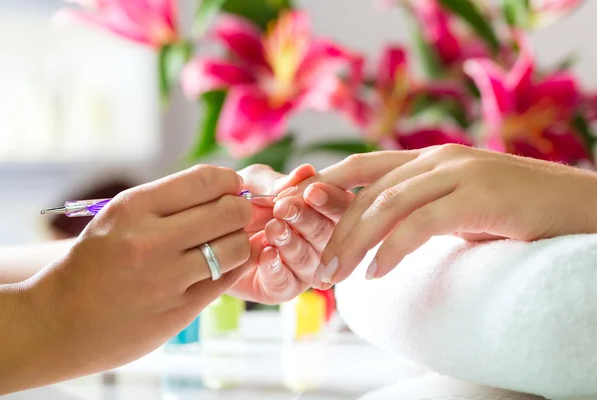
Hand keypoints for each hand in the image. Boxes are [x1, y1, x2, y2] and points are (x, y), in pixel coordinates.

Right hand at [3, 166, 261, 392]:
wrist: (57, 322)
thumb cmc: (93, 263)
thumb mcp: (118, 217)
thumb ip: (167, 201)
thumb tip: (226, 186)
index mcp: (134, 208)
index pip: (206, 180)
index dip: (229, 181)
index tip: (231, 188)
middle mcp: (151, 241)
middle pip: (230, 212)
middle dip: (240, 210)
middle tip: (235, 216)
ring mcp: (166, 279)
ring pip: (236, 247)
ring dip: (238, 242)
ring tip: (225, 244)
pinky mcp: (179, 311)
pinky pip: (226, 280)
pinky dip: (231, 269)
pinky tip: (219, 267)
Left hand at [232, 164, 353, 302]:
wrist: (206, 233)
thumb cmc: (238, 201)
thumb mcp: (253, 183)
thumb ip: (276, 181)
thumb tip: (305, 172)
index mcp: (321, 211)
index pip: (339, 206)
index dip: (330, 200)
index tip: (311, 192)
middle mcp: (319, 240)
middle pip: (327, 233)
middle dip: (305, 219)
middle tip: (283, 208)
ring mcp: (303, 267)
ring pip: (309, 259)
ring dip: (291, 243)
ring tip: (271, 229)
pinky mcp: (283, 288)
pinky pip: (286, 282)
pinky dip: (276, 267)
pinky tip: (265, 254)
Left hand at [311, 145, 596, 286]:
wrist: (579, 207)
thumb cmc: (516, 212)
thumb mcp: (458, 206)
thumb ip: (422, 210)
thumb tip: (382, 235)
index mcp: (429, 158)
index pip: (364, 165)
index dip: (327, 183)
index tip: (300, 209)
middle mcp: (438, 159)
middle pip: (369, 190)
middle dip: (336, 227)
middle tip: (318, 264)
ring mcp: (458, 172)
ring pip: (388, 205)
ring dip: (355, 242)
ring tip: (336, 274)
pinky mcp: (478, 194)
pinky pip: (421, 224)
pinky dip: (393, 250)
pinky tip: (377, 273)